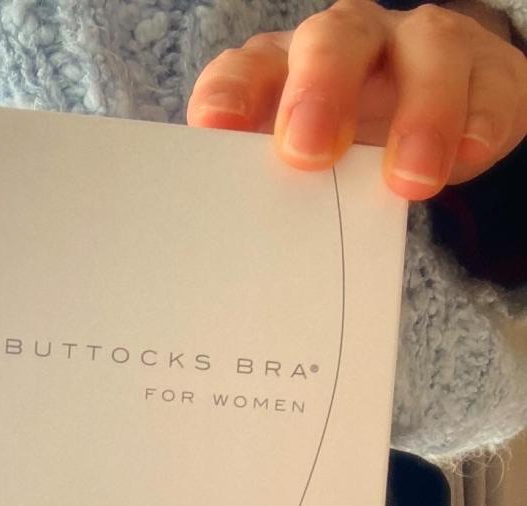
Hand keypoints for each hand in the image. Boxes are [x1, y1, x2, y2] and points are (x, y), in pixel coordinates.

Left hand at [186, 0, 526, 199]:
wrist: (442, 129)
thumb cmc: (349, 158)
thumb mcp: (305, 177)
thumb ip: (276, 199)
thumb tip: (241, 267)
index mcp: (288, 70)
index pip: (248, 67)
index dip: (231, 93)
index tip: (216, 130)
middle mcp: (349, 45)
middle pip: (332, 40)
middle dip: (320, 89)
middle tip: (308, 152)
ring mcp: (420, 48)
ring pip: (425, 51)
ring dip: (418, 114)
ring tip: (409, 180)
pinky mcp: (484, 72)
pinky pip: (487, 86)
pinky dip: (478, 122)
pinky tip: (467, 159)